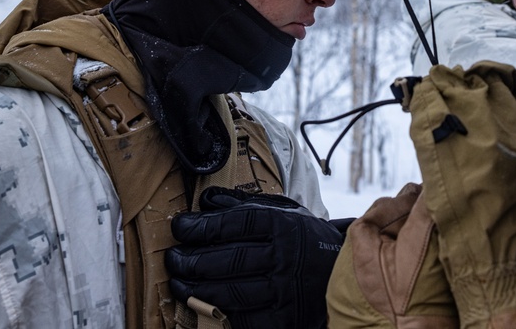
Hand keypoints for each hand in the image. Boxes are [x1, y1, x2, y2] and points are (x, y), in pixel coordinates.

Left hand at [167, 186, 343, 328]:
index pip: (234, 223)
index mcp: (283, 226)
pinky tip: (202, 306)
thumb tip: (205, 199)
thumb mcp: (283, 213)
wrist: (342, 274)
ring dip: (196, 289)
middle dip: (192, 260)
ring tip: (179, 282)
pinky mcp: (282, 320)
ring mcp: (283, 291)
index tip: (180, 227)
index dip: (202, 226)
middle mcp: (284, 257)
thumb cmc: (303, 240)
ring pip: (229, 292)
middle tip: (173, 258)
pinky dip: (218, 315)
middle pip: (227, 259)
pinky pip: (242, 320)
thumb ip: (244, 206)